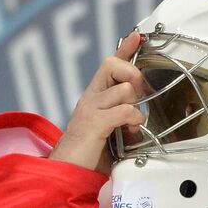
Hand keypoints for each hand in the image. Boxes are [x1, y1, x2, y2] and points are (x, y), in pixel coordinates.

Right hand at [49, 31, 146, 175]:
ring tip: (132, 123)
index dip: (125, 48)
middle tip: (138, 96)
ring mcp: (91, 107)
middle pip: (113, 64)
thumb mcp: (109, 130)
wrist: (65, 171)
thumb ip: (122, 118)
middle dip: (133, 75)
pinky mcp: (94, 122)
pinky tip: (130, 130)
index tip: (138, 35)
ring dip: (135, 104)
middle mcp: (90, 96)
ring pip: (123, 88)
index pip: (110, 64)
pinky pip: (123, 110)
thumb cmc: (88, 154)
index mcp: (94, 96)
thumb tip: (141, 116)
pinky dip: (133, 118)